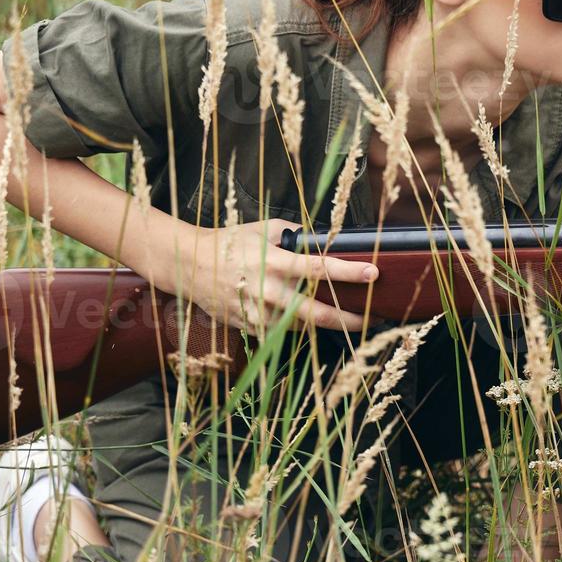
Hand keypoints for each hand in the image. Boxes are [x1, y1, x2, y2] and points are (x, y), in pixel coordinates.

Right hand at [141, 218, 377, 334]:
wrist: (189, 265)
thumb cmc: (229, 243)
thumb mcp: (263, 229)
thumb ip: (294, 233)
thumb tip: (320, 237)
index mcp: (274, 263)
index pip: (318, 269)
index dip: (347, 273)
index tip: (373, 273)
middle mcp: (268, 292)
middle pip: (315, 313)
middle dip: (348, 319)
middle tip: (373, 318)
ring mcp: (258, 314)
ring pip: (301, 328)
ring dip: (328, 326)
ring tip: (353, 320)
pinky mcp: (249, 327)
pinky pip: (281, 333)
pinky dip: (300, 329)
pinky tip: (317, 324)